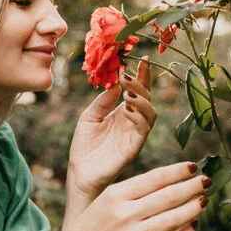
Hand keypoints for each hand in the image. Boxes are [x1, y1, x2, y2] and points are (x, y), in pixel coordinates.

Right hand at [57, 161, 208, 230]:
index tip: (194, 167)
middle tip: (207, 181)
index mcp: (116, 194)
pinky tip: (192, 226)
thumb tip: (172, 180)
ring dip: (192, 209)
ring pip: (172, 220)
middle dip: (191, 187)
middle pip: (168, 197)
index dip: (178, 171)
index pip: (155, 178)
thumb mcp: (107, 198)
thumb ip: (135, 190)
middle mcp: (124, 214)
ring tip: (203, 201)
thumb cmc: (94, 223)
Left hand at [67, 58, 155, 200]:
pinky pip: (144, 128)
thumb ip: (104, 100)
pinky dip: (140, 115)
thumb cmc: (84, 146)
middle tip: (127, 75)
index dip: (142, 75)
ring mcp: (135, 134)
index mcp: (123, 112)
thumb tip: (117, 80)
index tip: (142, 58)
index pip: (138, 90)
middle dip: (141, 84)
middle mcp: (133, 122)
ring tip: (128, 91)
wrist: (80, 172)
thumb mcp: (90, 116)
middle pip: (147, 98)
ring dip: (142, 99)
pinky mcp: (134, 147)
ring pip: (151, 112)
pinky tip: (128, 107)